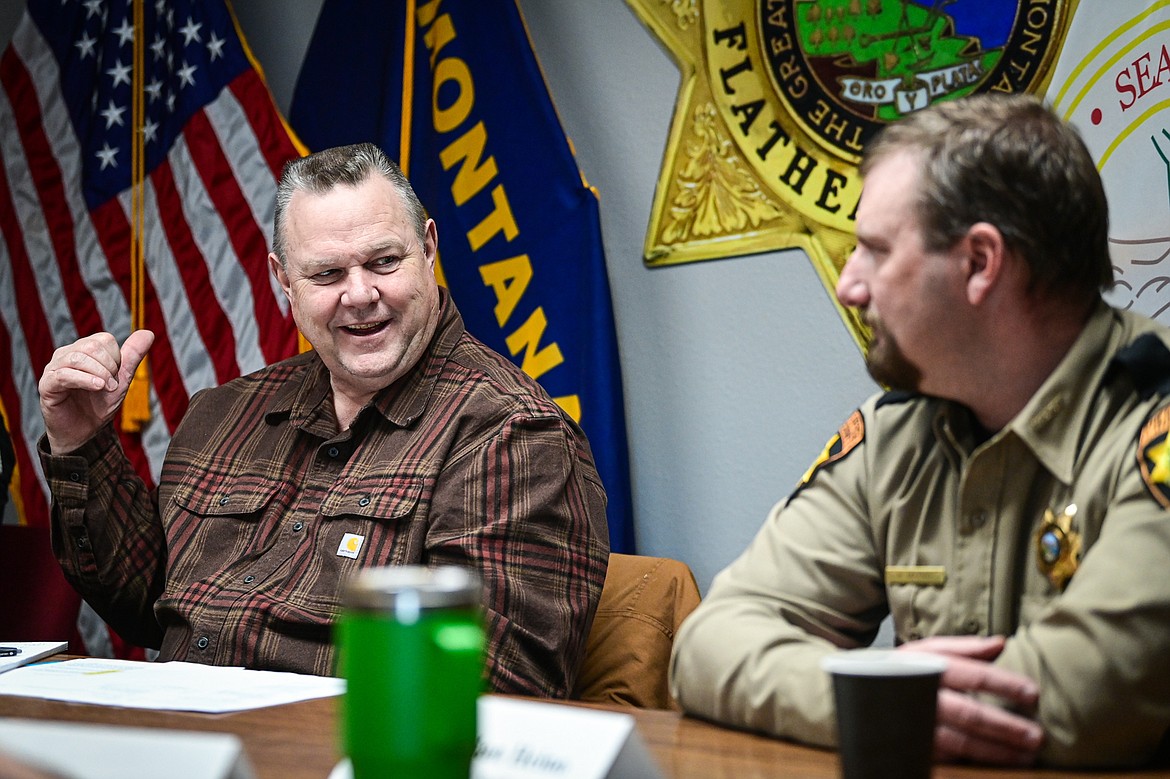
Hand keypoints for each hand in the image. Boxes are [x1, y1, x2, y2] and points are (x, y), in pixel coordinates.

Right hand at [37, 330, 154, 453]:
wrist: (85, 431)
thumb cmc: (100, 404)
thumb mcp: (121, 379)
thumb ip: (133, 356)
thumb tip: (148, 333)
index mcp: (83, 350)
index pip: (104, 339)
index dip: (117, 358)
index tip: (116, 377)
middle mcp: (66, 354)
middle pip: (92, 346)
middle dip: (109, 366)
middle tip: (112, 385)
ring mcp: (54, 368)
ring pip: (78, 358)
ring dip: (100, 374)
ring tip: (106, 388)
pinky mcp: (47, 385)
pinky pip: (64, 375)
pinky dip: (85, 380)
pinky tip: (98, 387)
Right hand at [898, 635, 1043, 765]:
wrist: (859, 692)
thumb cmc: (902, 669)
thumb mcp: (926, 650)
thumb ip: (964, 647)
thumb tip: (1002, 643)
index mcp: (928, 667)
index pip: (973, 675)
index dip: (1005, 684)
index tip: (1033, 694)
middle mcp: (922, 696)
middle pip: (970, 714)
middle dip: (1006, 726)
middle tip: (1037, 736)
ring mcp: (917, 725)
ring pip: (962, 742)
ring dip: (998, 751)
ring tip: (1027, 755)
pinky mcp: (915, 745)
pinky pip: (950, 756)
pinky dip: (977, 761)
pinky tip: (1000, 763)